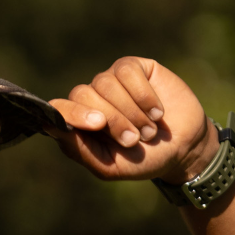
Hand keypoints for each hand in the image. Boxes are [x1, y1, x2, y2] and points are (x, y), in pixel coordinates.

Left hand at [47, 57, 218, 183]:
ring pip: (106, 84)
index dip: (72, 113)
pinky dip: (144, 95)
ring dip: (131, 111)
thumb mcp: (110, 166)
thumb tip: (51, 127)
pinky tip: (157, 112)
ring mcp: (110, 81)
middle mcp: (90, 98)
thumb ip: (81, 149)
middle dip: (113, 120)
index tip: (97, 124)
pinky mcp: (132, 68)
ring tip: (149, 131)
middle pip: (84, 95)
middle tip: (133, 140)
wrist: (183, 147)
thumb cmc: (142, 159)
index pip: (59, 109)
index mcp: (79, 123)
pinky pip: (127, 71)